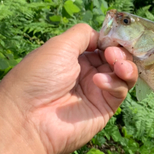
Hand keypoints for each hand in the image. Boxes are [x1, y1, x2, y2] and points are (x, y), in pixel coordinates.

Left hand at [0, 23, 137, 153]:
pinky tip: (99, 82)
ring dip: (125, 65)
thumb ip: (84, 35)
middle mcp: (86, 73)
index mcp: (74, 57)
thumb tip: (102, 36)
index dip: (112, 40)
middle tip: (113, 53)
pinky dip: (115, 83)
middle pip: (116, 58)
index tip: (116, 36)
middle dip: (120, 52)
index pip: (102, 44)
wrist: (28, 118)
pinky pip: (119, 91)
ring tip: (117, 64)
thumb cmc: (39, 77)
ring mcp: (97, 91)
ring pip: (123, 74)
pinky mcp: (104, 108)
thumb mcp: (59, 46)